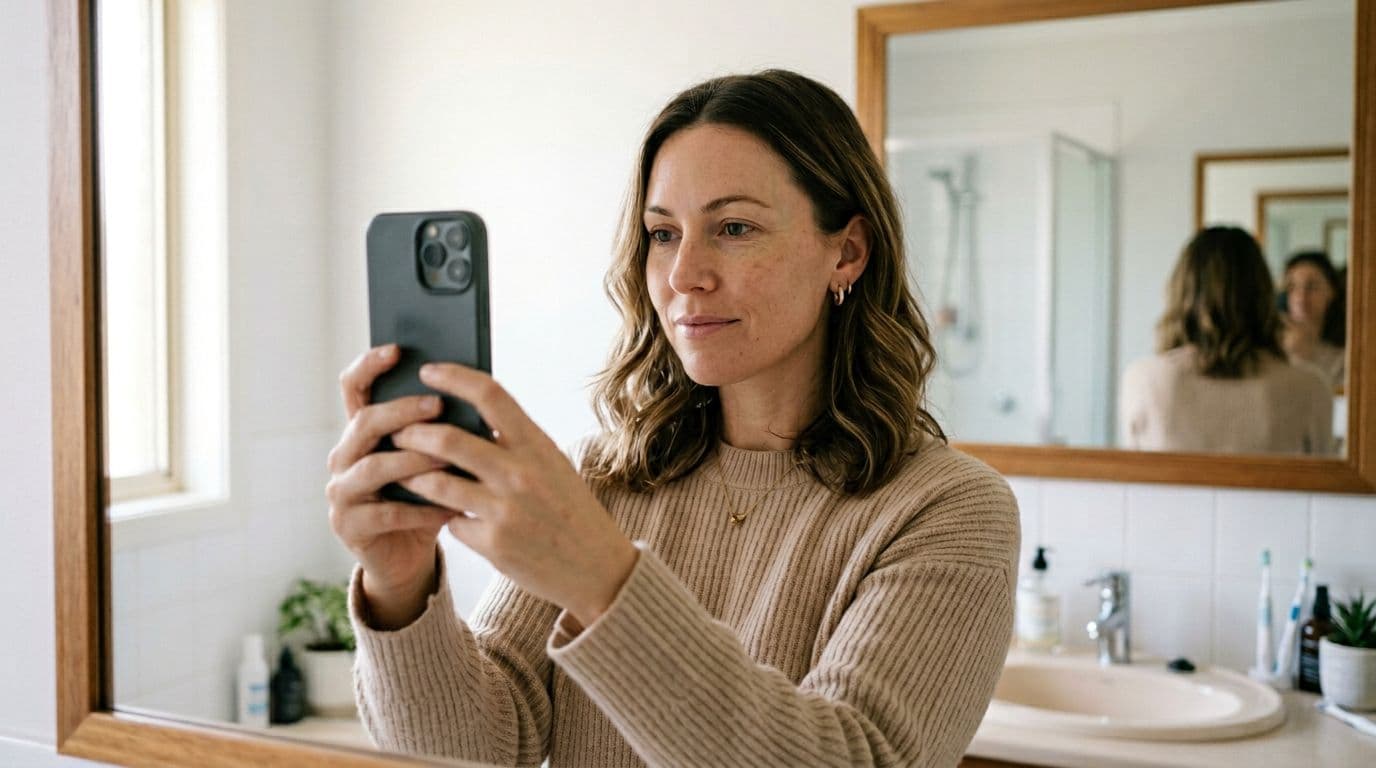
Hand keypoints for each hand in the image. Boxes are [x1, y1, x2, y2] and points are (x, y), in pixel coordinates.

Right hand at [326, 344, 457, 628]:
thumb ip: (439, 427)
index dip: (369, 366)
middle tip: (437, 405)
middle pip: (365, 423)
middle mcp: (343, 456)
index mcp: (361, 432)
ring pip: (374, 466)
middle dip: (402, 411)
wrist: (409, 555)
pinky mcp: (349, 526)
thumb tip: (472, 387)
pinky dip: (422, 509)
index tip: (396, 350)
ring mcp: (341, 492)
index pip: (354, 389)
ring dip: (413, 459)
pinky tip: (451, 507)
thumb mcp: (433, 457)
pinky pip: (387, 513)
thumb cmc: (427, 496)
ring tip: (448, 456)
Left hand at [391, 363, 638, 627]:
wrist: (598, 568)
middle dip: (412, 432)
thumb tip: (466, 414)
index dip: (453, 378)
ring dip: (413, 474)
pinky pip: (451, 522)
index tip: (428, 371)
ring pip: (436, 483)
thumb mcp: (552, 464)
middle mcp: (520, 474)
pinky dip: (446, 517)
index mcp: (538, 445)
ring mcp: (505, 511)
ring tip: (405, 469)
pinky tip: (447, 516)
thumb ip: (515, 441)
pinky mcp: (493, 545)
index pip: (490, 395)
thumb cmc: (570, 508)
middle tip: (397, 431)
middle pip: (448, 439)